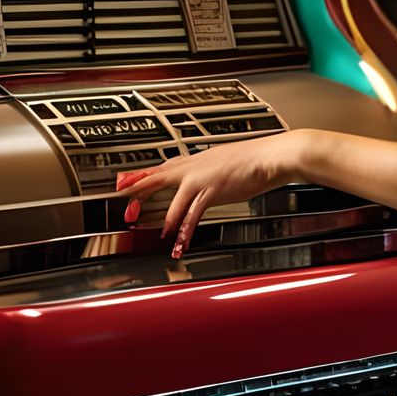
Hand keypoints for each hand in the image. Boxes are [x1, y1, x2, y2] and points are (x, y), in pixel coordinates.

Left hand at [115, 130, 304, 258]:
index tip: (126, 181)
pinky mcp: (213, 189)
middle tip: (124, 204)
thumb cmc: (256, 159)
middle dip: (138, 190)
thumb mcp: (227, 162)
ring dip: (164, 218)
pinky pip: (193, 213)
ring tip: (157, 233)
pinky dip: (184, 228)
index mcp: (198, 159)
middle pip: (158, 177)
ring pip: (174, 198)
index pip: (164, 166)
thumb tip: (207, 178)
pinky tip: (179, 239)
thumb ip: (212, 170)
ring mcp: (203, 177)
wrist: (273, 156)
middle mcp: (196, 165)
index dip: (143, 175)